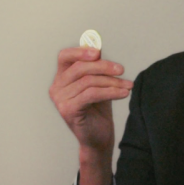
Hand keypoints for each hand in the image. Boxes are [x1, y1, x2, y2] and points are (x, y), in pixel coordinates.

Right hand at [49, 47, 130, 184]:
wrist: (99, 138)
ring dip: (112, 82)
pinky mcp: (68, 110)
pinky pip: (91, 94)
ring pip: (89, 81)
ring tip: (127, 86)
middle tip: (122, 70)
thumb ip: (95, 66)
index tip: (98, 52)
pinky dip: (110, 92)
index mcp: (61, 78)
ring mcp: (60, 100)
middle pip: (80, 68)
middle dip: (104, 67)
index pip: (65, 57)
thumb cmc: (98, 111)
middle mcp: (56, 88)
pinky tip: (123, 93)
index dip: (80, 51)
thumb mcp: (98, 84)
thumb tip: (97, 46)